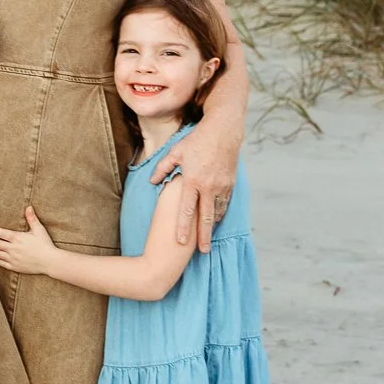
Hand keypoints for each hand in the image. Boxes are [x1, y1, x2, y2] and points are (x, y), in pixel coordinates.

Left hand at [0, 205, 59, 275]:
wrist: (50, 262)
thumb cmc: (45, 244)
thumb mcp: (39, 229)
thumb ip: (32, 218)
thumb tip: (29, 207)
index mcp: (17, 238)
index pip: (0, 233)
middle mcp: (13, 249)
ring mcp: (13, 258)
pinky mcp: (15, 266)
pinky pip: (1, 262)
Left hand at [153, 119, 238, 251]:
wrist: (224, 130)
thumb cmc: (197, 140)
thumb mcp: (176, 151)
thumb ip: (163, 168)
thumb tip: (152, 182)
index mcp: (193, 180)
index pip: (186, 210)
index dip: (183, 227)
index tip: (181, 242)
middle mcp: (209, 186)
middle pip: (206, 218)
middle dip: (204, 237)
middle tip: (203, 252)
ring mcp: (222, 186)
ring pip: (217, 212)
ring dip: (212, 226)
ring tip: (207, 240)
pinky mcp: (230, 184)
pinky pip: (225, 203)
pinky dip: (220, 214)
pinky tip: (216, 221)